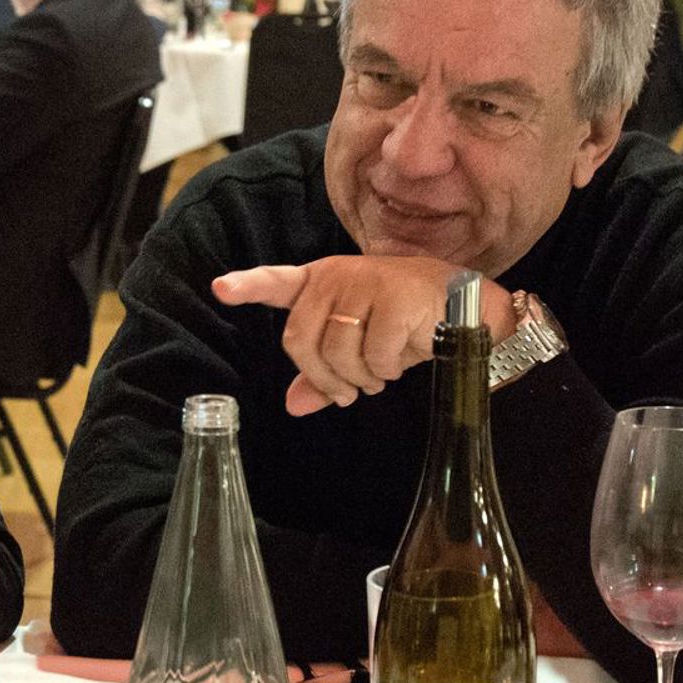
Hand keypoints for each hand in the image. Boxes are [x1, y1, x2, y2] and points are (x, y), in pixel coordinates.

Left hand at [213, 256, 510, 415]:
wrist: (462, 308)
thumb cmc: (401, 324)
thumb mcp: (357, 349)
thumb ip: (322, 373)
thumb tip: (294, 405)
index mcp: (319, 282)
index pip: (276, 282)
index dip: (246, 286)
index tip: (220, 288)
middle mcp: (336, 277)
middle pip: (300, 340)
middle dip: (323, 377)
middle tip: (347, 391)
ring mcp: (366, 282)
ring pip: (337, 352)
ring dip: (358, 378)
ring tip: (377, 375)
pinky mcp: (396, 297)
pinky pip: (374, 355)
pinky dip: (385, 370)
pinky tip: (397, 364)